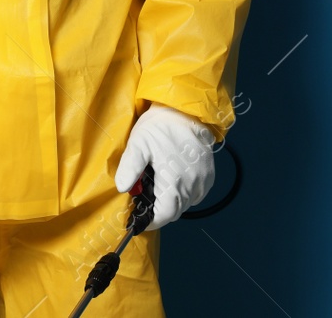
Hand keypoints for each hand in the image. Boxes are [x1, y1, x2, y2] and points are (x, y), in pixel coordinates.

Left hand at [114, 103, 214, 230]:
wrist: (186, 109)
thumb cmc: (160, 125)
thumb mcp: (138, 143)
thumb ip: (130, 168)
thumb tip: (122, 189)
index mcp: (175, 181)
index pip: (165, 215)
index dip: (152, 221)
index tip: (141, 220)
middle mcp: (193, 185)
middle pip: (175, 211)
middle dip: (160, 210)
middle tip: (145, 199)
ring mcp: (203, 181)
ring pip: (186, 203)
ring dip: (172, 201)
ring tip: (158, 186)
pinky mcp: (209, 175)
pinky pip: (196, 194)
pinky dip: (184, 193)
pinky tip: (173, 179)